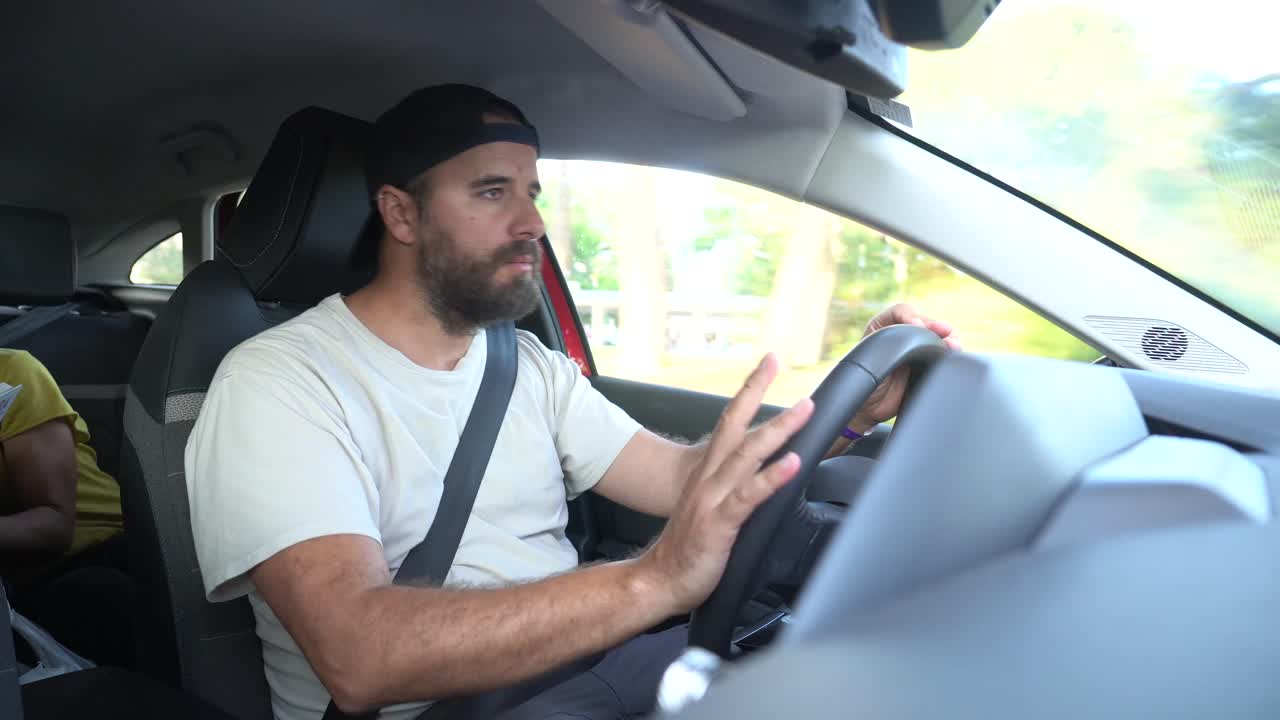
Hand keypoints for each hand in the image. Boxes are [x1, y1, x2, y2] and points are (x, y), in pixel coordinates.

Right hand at [637, 353, 813, 613]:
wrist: (658, 580)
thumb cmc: (690, 549)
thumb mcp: (712, 508)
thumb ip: (736, 487)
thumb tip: (764, 473)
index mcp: (708, 473)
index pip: (729, 421)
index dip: (749, 391)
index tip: (769, 364)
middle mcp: (709, 478)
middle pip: (735, 426)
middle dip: (758, 392)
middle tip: (778, 365)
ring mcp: (713, 499)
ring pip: (747, 455)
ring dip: (778, 430)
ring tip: (803, 410)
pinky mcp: (720, 523)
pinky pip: (749, 496)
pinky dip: (772, 477)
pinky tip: (792, 465)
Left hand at [848, 303, 960, 431]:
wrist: (869, 409)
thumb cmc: (863, 381)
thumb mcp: (869, 357)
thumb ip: (888, 343)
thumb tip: (916, 332)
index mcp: (884, 326)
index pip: (901, 311)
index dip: (911, 316)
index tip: (917, 325)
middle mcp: (903, 335)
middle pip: (925, 323)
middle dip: (937, 327)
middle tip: (946, 333)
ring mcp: (917, 351)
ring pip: (938, 338)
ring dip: (949, 339)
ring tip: (954, 345)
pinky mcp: (929, 366)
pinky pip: (943, 356)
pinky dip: (951, 355)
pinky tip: (955, 357)